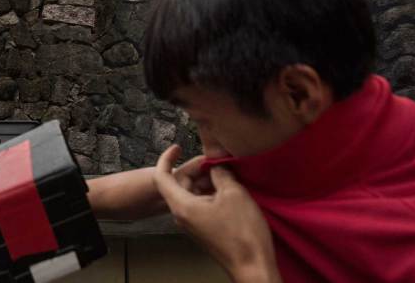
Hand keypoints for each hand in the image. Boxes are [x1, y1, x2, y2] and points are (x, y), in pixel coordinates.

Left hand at [154, 145, 280, 282]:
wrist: (254, 267)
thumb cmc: (242, 232)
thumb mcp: (233, 193)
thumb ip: (220, 173)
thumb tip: (215, 165)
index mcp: (181, 206)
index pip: (161, 176)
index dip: (167, 158)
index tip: (178, 147)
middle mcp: (182, 216)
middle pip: (180, 183)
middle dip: (197, 170)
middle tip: (218, 162)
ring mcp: (192, 224)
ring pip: (193, 194)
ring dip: (207, 182)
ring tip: (228, 176)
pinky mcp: (203, 229)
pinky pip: (201, 205)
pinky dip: (211, 194)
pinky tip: (231, 191)